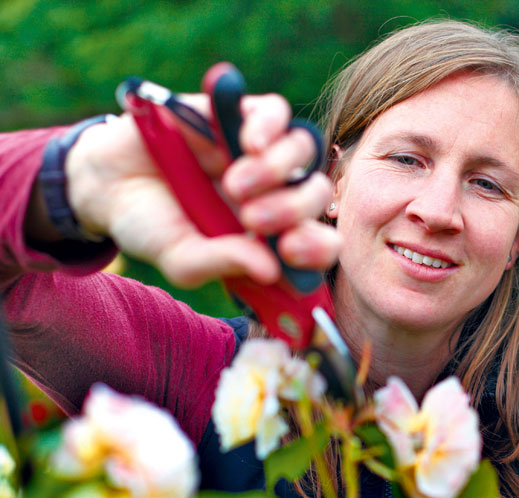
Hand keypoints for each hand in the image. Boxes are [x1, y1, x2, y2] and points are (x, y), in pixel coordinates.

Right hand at [63, 92, 337, 286]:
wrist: (105, 181)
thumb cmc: (150, 227)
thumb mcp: (181, 258)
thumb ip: (224, 264)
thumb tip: (271, 270)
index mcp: (269, 237)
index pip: (319, 243)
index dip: (318, 248)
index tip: (288, 251)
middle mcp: (272, 193)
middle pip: (315, 194)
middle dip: (291, 210)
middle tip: (251, 220)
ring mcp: (258, 153)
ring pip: (304, 150)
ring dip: (276, 171)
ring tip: (235, 184)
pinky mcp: (236, 116)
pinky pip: (276, 111)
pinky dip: (270, 126)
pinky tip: (247, 144)